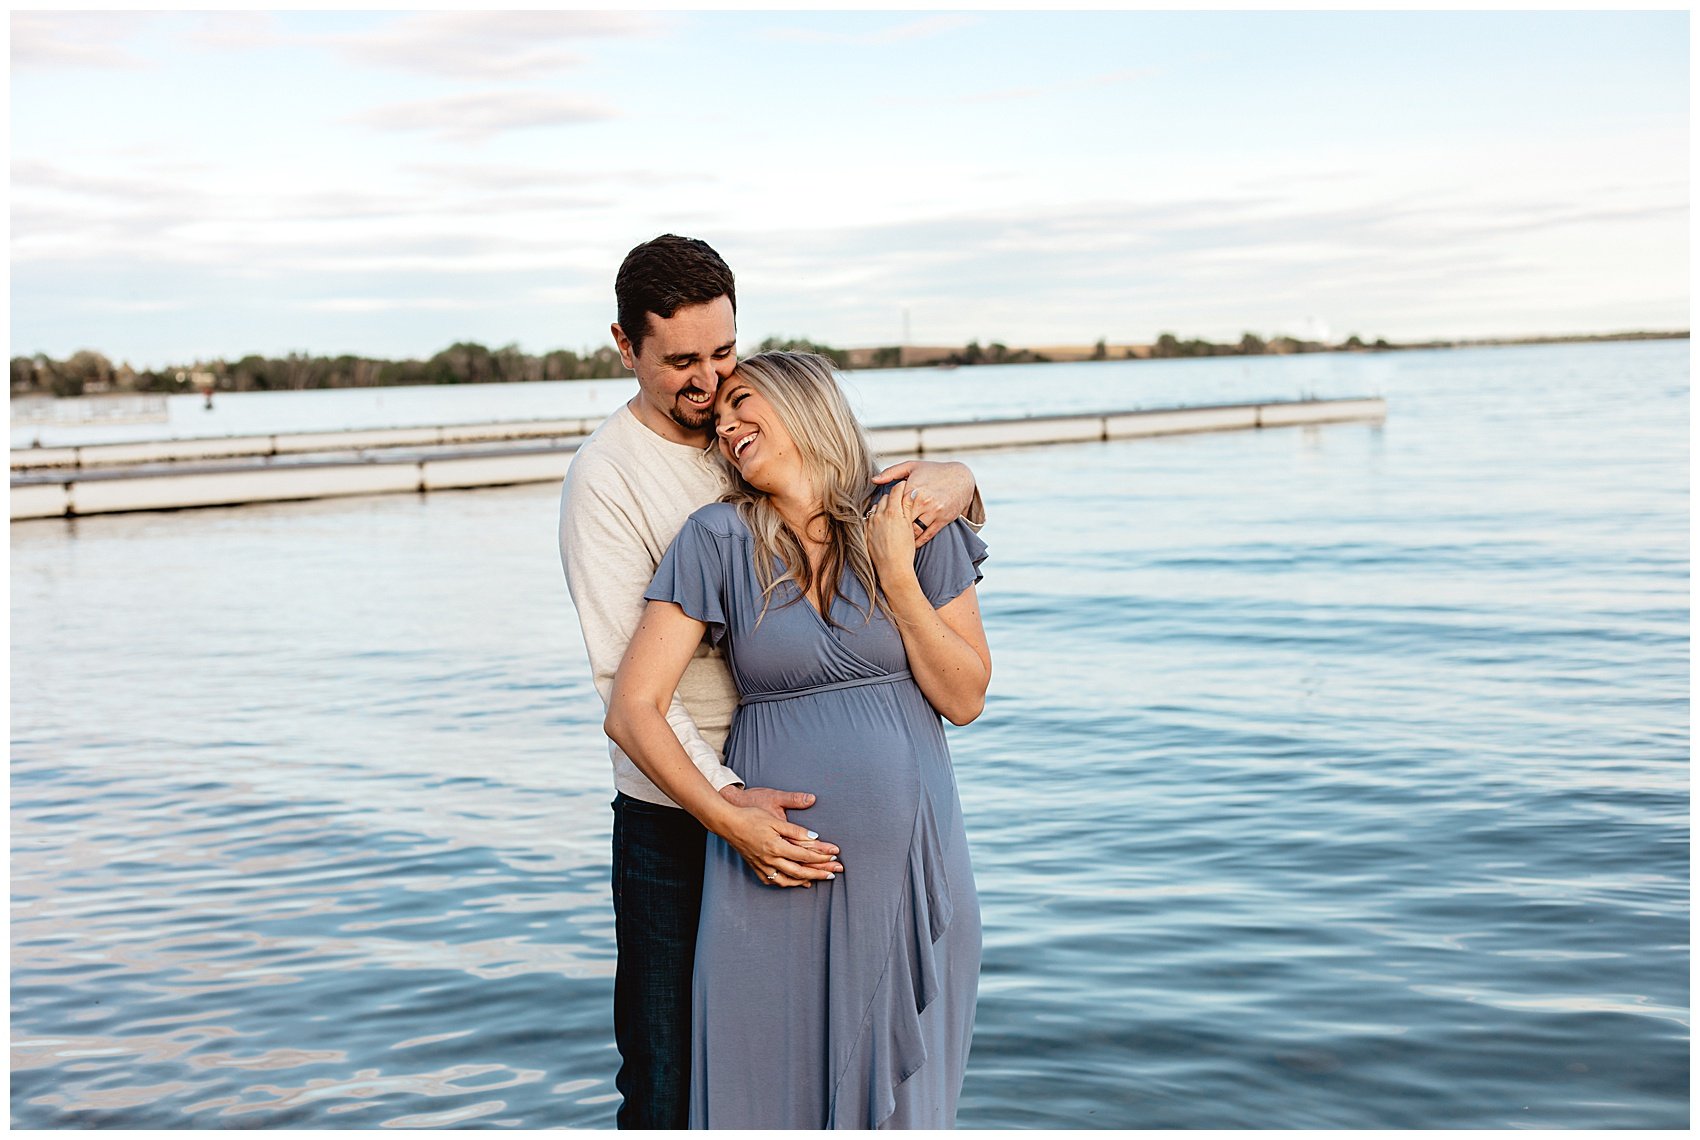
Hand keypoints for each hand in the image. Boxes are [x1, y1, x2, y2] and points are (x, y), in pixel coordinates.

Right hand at [718, 785, 842, 887]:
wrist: (727, 823)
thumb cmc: (750, 816)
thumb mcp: (774, 819)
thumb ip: (795, 830)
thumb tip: (815, 837)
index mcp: (776, 847)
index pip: (805, 855)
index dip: (822, 856)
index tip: (835, 855)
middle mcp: (770, 860)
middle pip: (800, 871)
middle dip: (819, 873)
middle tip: (834, 872)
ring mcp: (762, 866)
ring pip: (787, 880)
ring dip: (804, 881)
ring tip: (817, 879)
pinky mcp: (755, 867)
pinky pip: (773, 881)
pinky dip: (786, 883)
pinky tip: (793, 881)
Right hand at [866, 480, 922, 588]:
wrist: (892, 567)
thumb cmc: (884, 560)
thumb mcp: (872, 545)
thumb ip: (872, 533)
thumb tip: (873, 528)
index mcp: (869, 524)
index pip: (875, 506)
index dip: (883, 504)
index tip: (889, 504)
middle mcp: (876, 517)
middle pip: (882, 499)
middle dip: (890, 497)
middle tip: (900, 495)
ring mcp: (888, 516)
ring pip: (891, 496)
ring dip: (898, 491)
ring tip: (906, 487)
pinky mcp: (899, 516)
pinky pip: (901, 497)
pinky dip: (906, 491)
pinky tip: (912, 488)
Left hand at [872, 460, 974, 545]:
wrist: (961, 478)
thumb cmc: (934, 471)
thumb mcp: (912, 466)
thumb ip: (891, 473)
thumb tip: (874, 480)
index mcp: (912, 489)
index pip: (893, 506)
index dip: (886, 513)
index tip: (882, 516)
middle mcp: (923, 502)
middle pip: (902, 521)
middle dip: (894, 527)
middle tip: (887, 532)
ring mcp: (934, 512)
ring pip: (914, 531)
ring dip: (905, 536)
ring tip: (897, 538)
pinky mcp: (942, 520)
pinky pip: (927, 535)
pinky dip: (918, 541)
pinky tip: (911, 543)